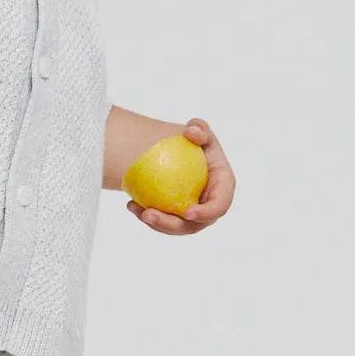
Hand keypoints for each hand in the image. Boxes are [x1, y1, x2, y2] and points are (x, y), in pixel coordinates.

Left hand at [128, 118, 235, 235]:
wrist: (173, 152)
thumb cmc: (189, 142)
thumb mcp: (198, 131)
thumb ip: (200, 128)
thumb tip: (192, 133)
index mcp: (222, 187)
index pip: (220, 205)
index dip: (207, 213)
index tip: (188, 212)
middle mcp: (210, 204)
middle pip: (195, 223)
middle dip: (172, 224)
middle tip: (150, 214)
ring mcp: (193, 213)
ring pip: (176, 227)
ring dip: (156, 223)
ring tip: (136, 209)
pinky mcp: (177, 216)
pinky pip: (163, 222)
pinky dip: (147, 216)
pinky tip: (131, 205)